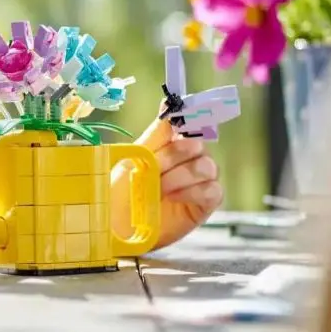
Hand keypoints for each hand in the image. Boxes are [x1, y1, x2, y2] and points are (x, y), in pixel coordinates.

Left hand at [112, 117, 222, 248]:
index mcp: (169, 145)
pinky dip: (193, 192)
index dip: (186, 117)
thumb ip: (154, 136)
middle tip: (153, 169)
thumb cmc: (120, 192)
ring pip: (207, 166)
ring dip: (181, 175)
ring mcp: (198, 182)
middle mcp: (188, 160)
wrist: (117, 226)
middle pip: (196, 145)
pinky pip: (213, 190)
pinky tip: (174, 198)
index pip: (185, 123)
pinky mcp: (204, 204)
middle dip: (173, 155)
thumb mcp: (132, 159)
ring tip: (160, 188)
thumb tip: (167, 105)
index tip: (176, 121)